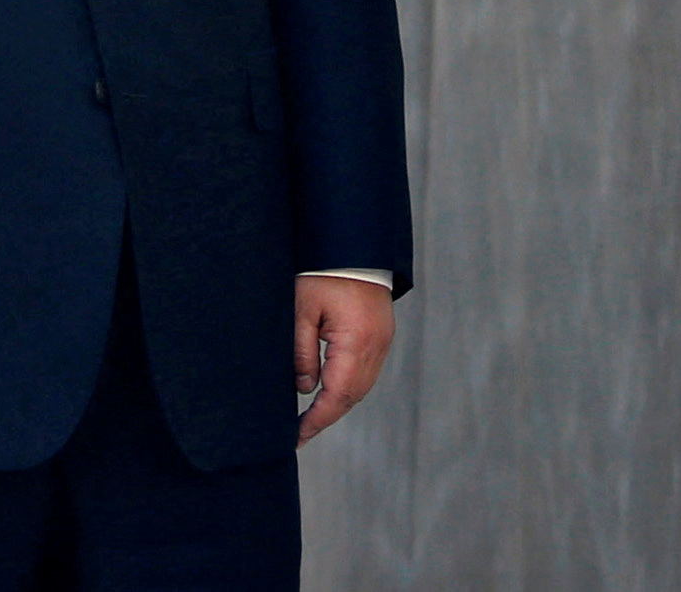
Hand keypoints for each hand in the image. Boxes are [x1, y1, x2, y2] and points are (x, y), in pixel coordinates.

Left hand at [294, 275, 394, 445]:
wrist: (353, 243)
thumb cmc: (323, 272)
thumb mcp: (301, 310)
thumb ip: (301, 353)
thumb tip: (303, 389)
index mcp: (357, 341)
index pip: (337, 395)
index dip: (317, 420)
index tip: (297, 436)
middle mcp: (376, 345)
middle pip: (353, 396)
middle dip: (327, 416)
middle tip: (300, 432)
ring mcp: (384, 340)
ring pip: (362, 386)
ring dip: (338, 403)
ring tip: (311, 416)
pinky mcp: (382, 333)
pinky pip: (367, 371)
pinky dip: (349, 386)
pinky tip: (330, 390)